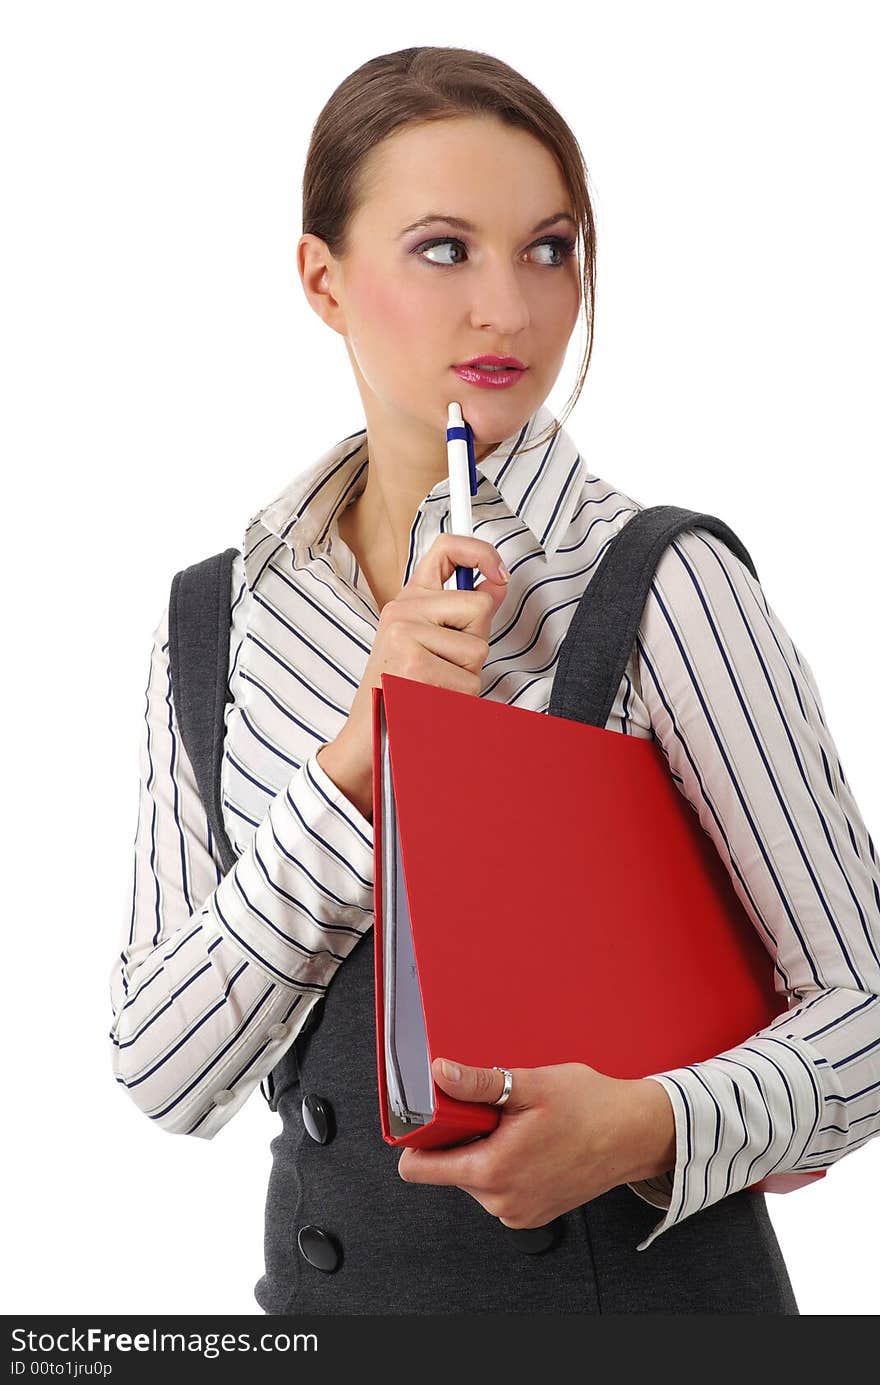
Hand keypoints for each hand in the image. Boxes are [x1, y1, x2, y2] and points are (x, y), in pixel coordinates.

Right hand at [319, 534, 511, 816]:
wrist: (369, 737)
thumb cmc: (400, 691)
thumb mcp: (425, 643)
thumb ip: (460, 613)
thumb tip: (498, 584)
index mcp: (407, 601)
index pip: (446, 550)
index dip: (481, 552)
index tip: (499, 572)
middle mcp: (403, 611)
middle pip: (479, 606)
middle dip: (476, 641)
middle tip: (446, 665)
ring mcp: (406, 637)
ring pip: (478, 649)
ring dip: (467, 678)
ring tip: (435, 686)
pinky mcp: (414, 666)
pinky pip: (469, 681)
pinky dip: (459, 699)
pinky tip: (431, 701)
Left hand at [396, 1057, 675, 1228]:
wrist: (634, 1134)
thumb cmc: (590, 1108)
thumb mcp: (529, 1085)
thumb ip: (478, 1084)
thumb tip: (441, 1074)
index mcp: (493, 1170)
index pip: (418, 1169)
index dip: (417, 1139)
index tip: (431, 1118)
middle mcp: (501, 1201)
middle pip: (448, 1169)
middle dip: (463, 1138)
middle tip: (497, 1114)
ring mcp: (517, 1212)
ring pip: (474, 1177)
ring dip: (486, 1150)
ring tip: (520, 1128)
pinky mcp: (531, 1214)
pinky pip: (498, 1188)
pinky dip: (505, 1165)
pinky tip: (532, 1145)